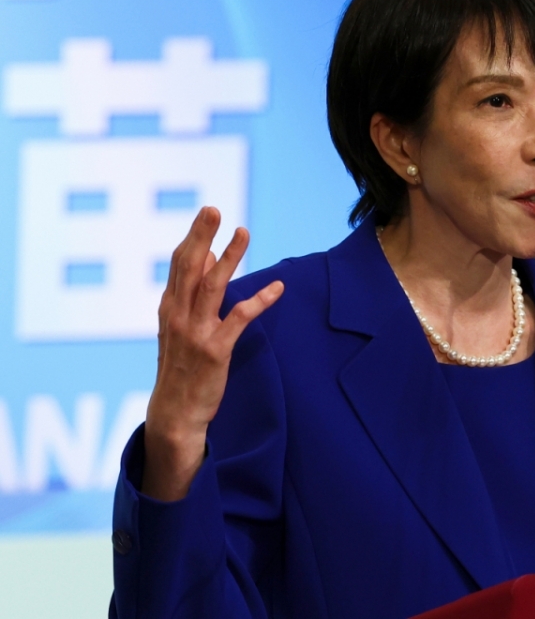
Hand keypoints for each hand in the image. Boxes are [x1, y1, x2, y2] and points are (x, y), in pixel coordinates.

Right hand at [142, 207, 283, 501]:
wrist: (175, 414)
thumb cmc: (181, 368)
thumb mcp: (179, 328)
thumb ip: (192, 295)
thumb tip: (210, 258)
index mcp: (169, 308)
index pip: (180, 265)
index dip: (194, 237)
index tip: (208, 213)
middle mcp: (178, 316)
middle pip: (189, 268)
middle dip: (201, 236)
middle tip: (213, 208)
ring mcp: (195, 333)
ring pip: (212, 286)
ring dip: (230, 257)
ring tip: (244, 232)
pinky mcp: (215, 351)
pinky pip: (239, 319)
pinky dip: (259, 300)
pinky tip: (278, 287)